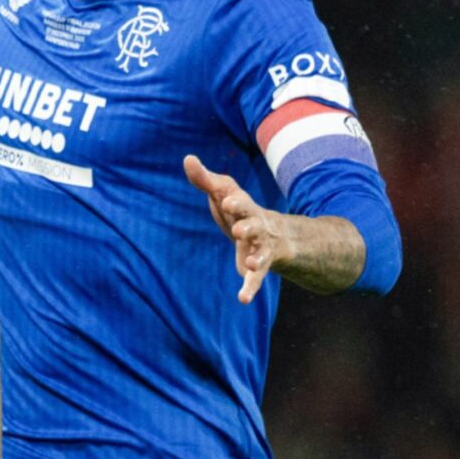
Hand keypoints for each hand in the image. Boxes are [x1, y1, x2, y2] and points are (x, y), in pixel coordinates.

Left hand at [187, 154, 290, 302]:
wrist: (272, 233)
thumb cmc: (239, 209)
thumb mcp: (223, 192)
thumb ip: (204, 179)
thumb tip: (188, 158)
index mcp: (245, 209)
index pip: (242, 204)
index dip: (236, 203)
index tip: (227, 201)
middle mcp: (256, 227)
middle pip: (254, 226)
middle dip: (248, 227)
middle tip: (238, 230)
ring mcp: (260, 248)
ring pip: (261, 254)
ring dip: (256, 259)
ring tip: (250, 263)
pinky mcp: (258, 267)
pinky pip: (256, 279)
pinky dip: (250, 289)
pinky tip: (243, 300)